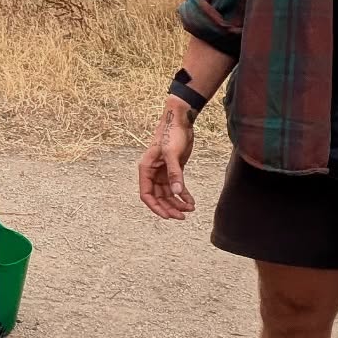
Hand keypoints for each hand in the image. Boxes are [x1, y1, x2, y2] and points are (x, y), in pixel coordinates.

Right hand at [138, 97, 196, 219]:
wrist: (180, 121)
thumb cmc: (171, 134)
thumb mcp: (172, 153)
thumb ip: (174, 174)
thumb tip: (176, 193)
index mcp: (146, 169)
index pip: (146, 194)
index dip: (155, 207)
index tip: (167, 216)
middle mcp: (153, 172)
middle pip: (158, 197)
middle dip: (169, 207)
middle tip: (182, 216)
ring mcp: (163, 172)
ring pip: (168, 194)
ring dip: (178, 203)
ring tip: (190, 209)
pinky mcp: (174, 169)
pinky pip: (177, 186)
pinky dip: (184, 195)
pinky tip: (191, 202)